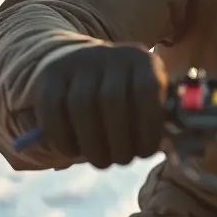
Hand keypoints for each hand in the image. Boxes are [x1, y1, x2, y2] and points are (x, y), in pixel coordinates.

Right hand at [32, 45, 166, 168]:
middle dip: (119, 140)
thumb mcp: (145, 96)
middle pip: (112, 99)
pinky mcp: (49, 74)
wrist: (79, 63)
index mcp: (141, 59)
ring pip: (82, 105)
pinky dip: (63, 137)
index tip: (146, 153)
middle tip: (122, 161)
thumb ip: (157, 116)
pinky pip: (53, 109)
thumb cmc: (123, 94)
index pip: (148, 89)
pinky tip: (73, 152)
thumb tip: (166, 147)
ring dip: (93, 143)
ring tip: (102, 161)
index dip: (148, 126)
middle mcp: (110, 54)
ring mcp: (77, 61)